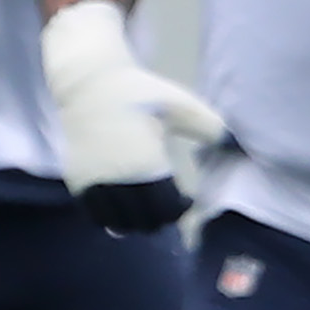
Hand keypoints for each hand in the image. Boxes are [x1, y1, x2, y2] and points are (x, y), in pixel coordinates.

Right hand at [41, 0, 223, 235]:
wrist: (89, 85)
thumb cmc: (139, 92)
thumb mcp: (182, 104)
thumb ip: (210, 127)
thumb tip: (232, 146)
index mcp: (148, 163)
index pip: (167, 208)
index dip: (179, 210)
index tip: (183, 202)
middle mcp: (120, 179)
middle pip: (144, 220)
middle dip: (157, 219)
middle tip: (163, 210)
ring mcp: (95, 182)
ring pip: (117, 223)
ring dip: (132, 223)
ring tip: (140, 214)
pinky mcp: (78, 181)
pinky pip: (94, 215)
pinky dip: (108, 219)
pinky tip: (118, 210)